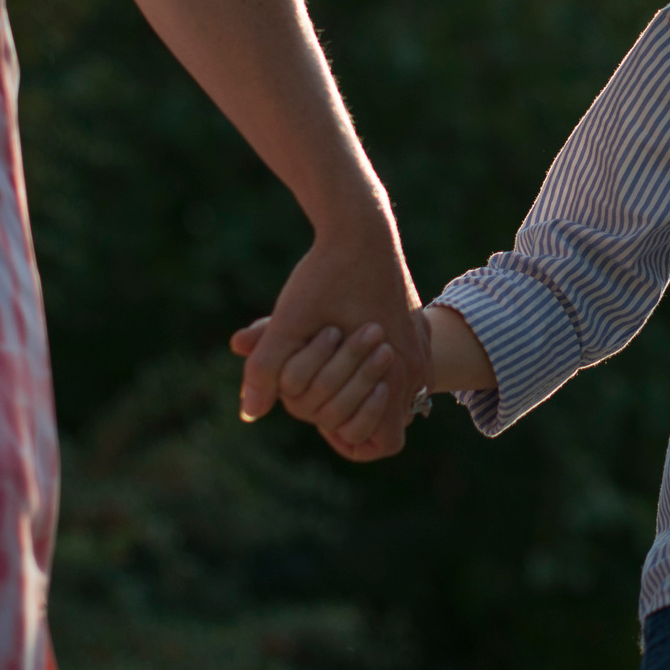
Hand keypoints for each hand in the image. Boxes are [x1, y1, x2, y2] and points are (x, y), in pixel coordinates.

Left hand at [230, 213, 426, 460]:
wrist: (361, 225)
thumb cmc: (325, 274)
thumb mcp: (288, 322)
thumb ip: (266, 369)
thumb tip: (248, 414)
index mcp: (392, 369)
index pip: (384, 443)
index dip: (353, 442)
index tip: (326, 422)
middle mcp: (416, 364)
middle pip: (389, 420)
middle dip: (353, 412)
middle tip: (323, 390)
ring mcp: (422, 346)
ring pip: (399, 395)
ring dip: (367, 391)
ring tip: (335, 369)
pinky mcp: (419, 329)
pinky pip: (406, 369)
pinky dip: (381, 370)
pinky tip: (352, 347)